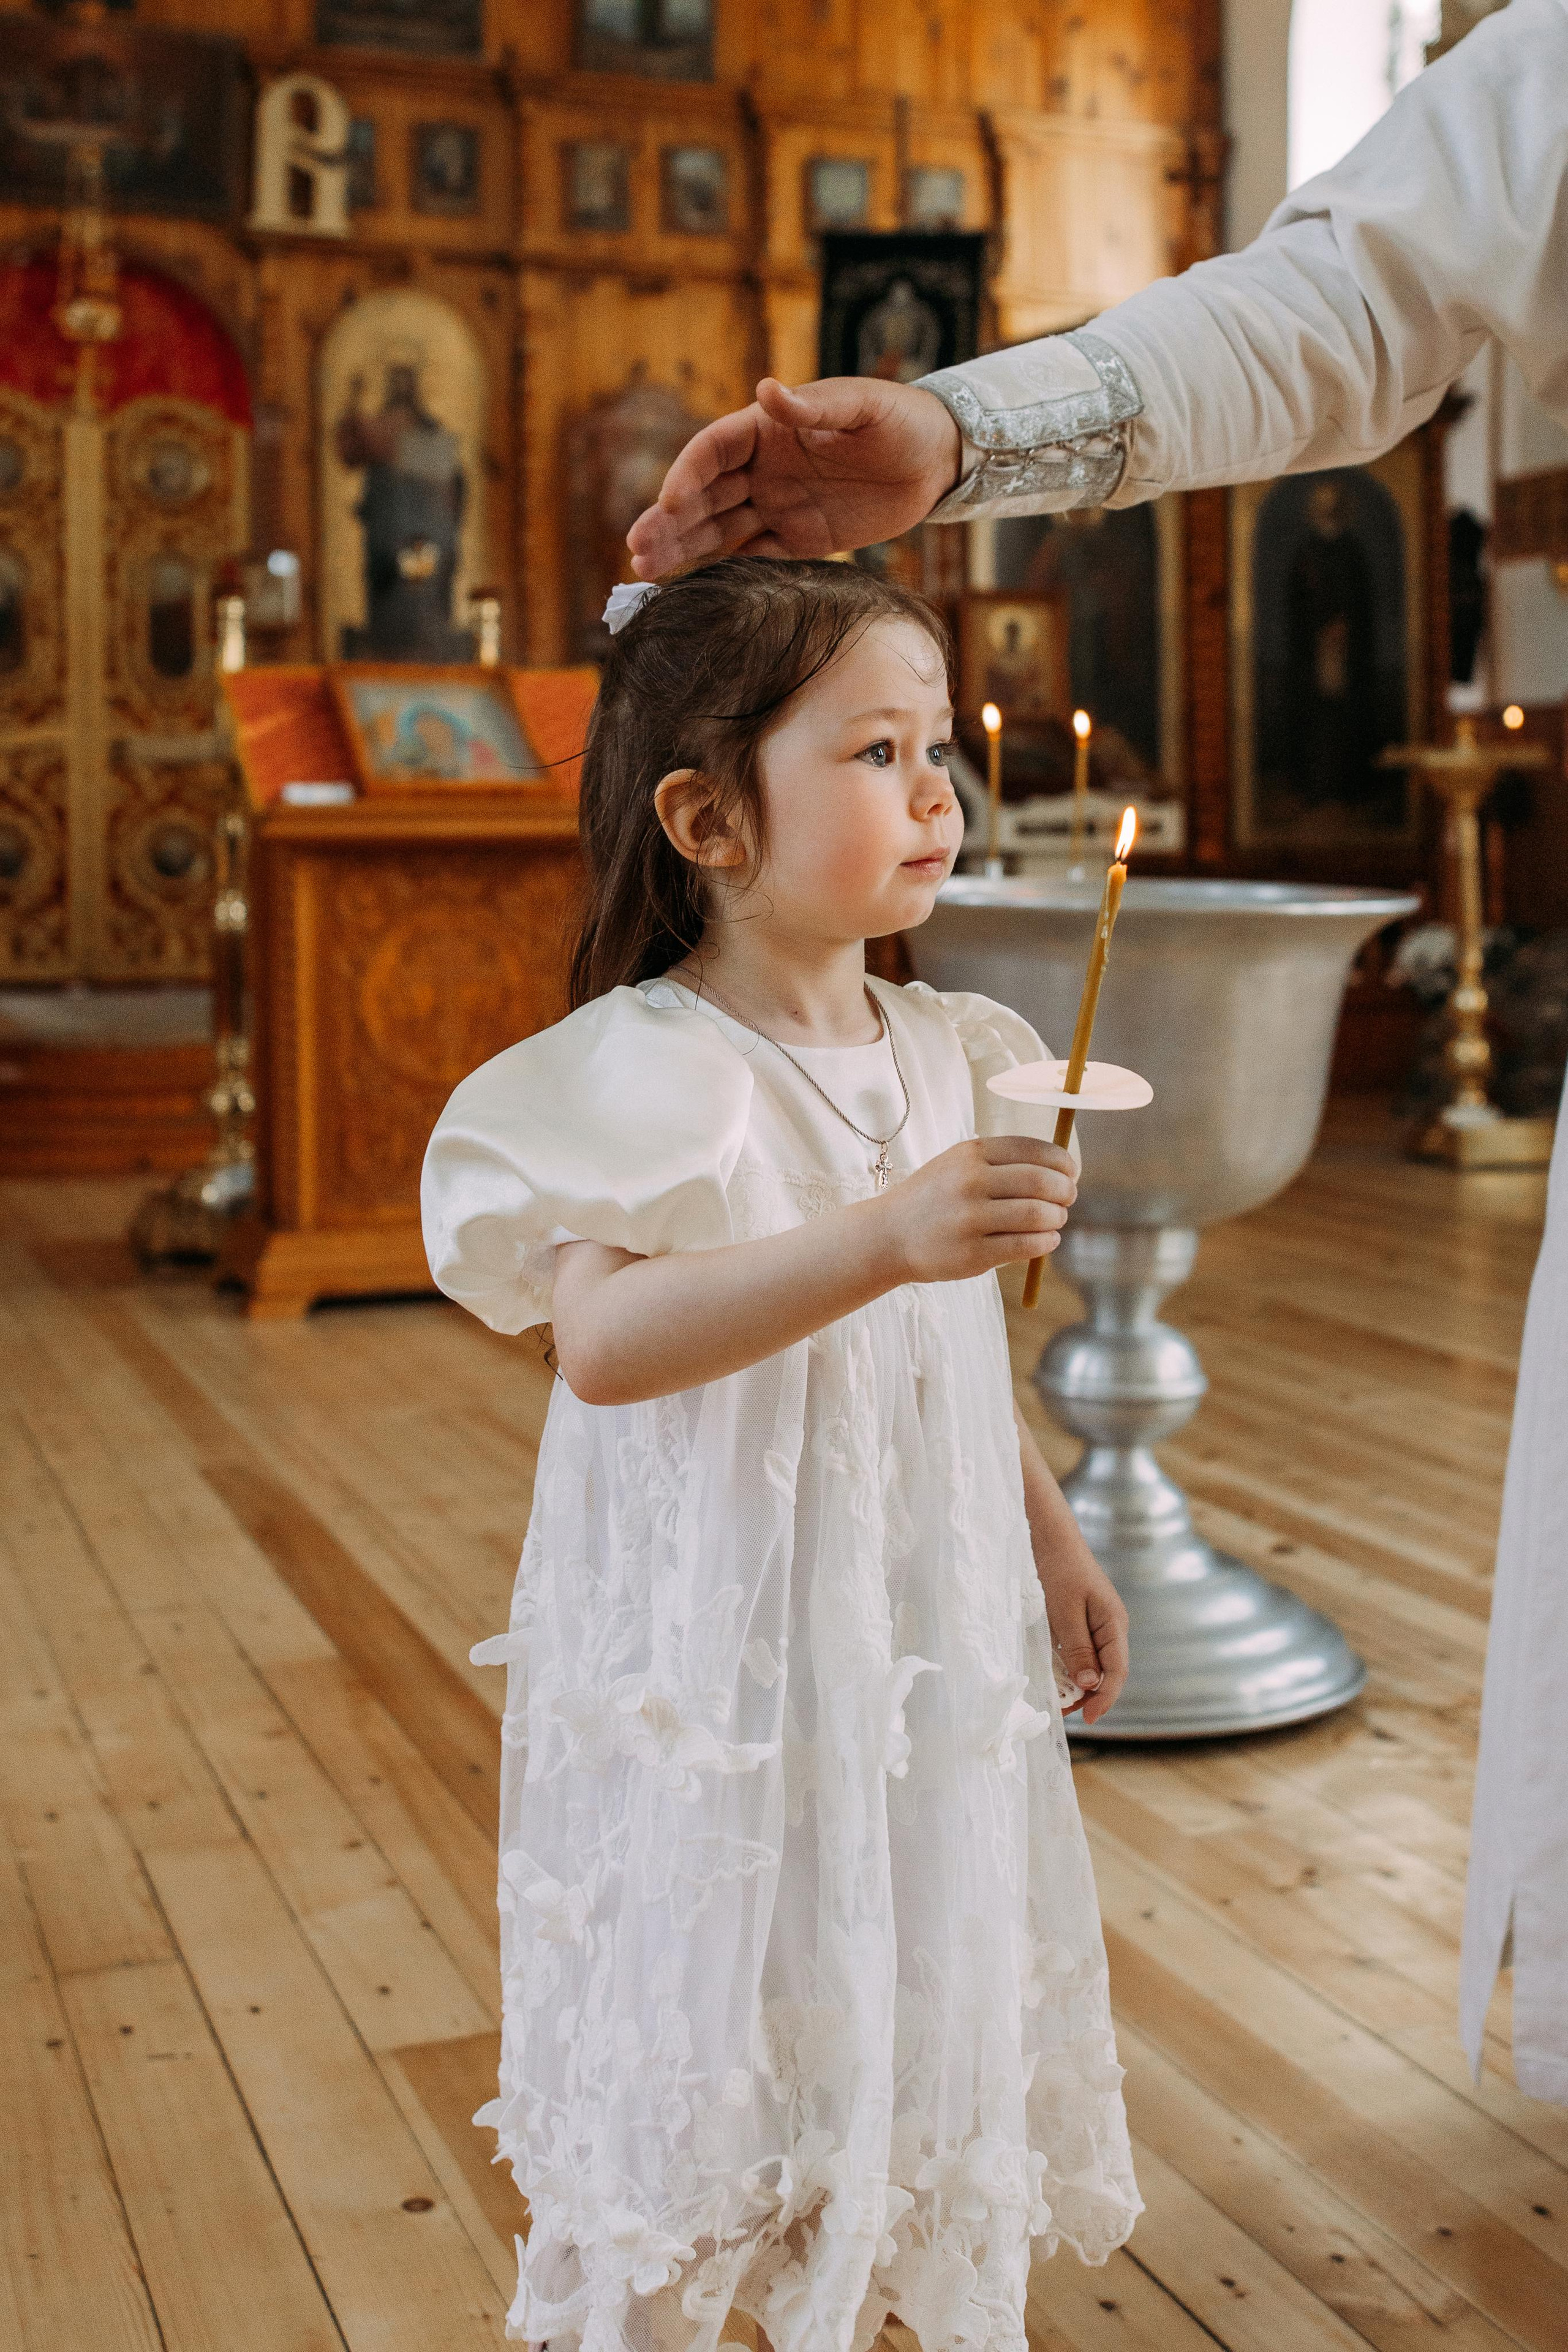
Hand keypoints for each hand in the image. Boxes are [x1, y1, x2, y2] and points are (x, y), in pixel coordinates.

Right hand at [626, 376, 963, 577]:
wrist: (939, 459)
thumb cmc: (902, 419)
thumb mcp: (863, 406)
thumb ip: (815, 405)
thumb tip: (766, 389)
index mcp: (769, 428)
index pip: (713, 451)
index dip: (686, 475)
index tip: (669, 504)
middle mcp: (764, 467)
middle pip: (704, 495)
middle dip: (668, 522)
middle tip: (637, 551)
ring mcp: (778, 504)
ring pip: (720, 529)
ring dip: (683, 549)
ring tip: (646, 571)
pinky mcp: (800, 537)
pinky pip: (754, 556)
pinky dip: (725, 571)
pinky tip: (694, 587)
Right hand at [875, 1136, 1075, 1287]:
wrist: (889, 1235)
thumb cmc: (935, 1199)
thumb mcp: (958, 1165)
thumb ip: (1003, 1164)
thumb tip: (1063, 1172)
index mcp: (970, 1153)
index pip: (1032, 1149)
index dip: (1061, 1161)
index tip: (1072, 1172)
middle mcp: (969, 1182)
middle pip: (1040, 1181)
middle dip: (1065, 1190)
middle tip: (1068, 1198)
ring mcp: (970, 1219)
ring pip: (1037, 1214)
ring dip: (1057, 1217)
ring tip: (1055, 1220)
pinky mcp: (972, 1254)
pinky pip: (1026, 1245)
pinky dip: (1046, 1242)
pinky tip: (1047, 1240)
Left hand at [1043, 1550, 1129, 1728]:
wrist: (1050, 1539)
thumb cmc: (1059, 1571)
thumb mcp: (1065, 1612)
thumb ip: (1078, 1648)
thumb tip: (1090, 1683)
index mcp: (1114, 1624)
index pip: (1117, 1671)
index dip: (1104, 1698)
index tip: (1087, 1717)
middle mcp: (1111, 1628)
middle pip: (1107, 1672)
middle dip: (1090, 1696)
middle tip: (1065, 1713)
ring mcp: (1098, 1626)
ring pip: (1093, 1665)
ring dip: (1079, 1685)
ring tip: (1059, 1702)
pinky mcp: (1082, 1623)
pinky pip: (1081, 1653)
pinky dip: (1070, 1669)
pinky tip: (1056, 1679)